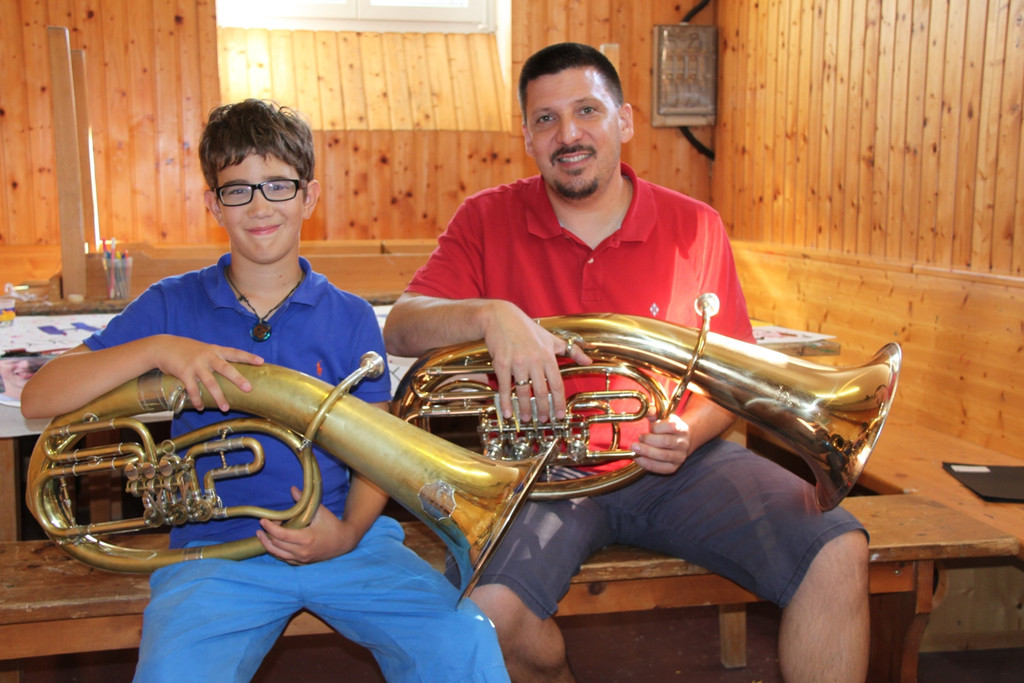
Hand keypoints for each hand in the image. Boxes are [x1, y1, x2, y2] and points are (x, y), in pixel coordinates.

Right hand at [150, 335, 262, 411]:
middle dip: (238, 379)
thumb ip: (217, 358)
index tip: (261, 362)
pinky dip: (197, 400)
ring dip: (218, 397)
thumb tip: (233, 372)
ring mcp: (196, 365)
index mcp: (215, 350)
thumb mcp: (204, 350)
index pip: (235, 353)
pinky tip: (200, 407)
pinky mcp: (184, 372)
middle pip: (225, 368)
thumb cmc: (188, 350)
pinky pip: (192, 389)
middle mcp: (207, 357)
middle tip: (248, 389)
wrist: (164, 347)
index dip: (248, 357)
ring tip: (225, 408)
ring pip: (210, 383)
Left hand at [256, 487, 358, 563]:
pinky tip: (272, 544)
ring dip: (267, 545)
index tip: (262, 520)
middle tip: (265, 524)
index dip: (269, 528)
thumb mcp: (320, 511)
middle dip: (267, 534)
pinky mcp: (302, 562)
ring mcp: (302, 559)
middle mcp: (302, 551)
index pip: (281, 535)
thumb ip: (304, 501)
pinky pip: (284, 559)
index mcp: (306, 539)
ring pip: (277, 554)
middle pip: (276, 545)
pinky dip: (276, 551)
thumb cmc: (332, 525)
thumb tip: (292, 489)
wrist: (344, 541)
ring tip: (261, 535)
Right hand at [484, 303, 591, 421]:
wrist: (500, 317)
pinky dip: (505, 402)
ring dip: (525, 408)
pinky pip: (504, 387)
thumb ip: (571, 350)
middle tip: (544, 420)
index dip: (559, 402)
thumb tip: (589, 360)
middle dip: (543, 409)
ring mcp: (517, 362)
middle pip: (541, 391)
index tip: (560, 415)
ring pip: (523, 391)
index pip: (557, 384)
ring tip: (527, 419)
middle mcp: (534, 360)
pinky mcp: (502, 363)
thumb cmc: (527, 329)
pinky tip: (508, 412)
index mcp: (547, 356)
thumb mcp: (551, 338)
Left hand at [629, 411, 692, 474]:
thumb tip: (644, 409)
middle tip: (637, 439)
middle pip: (665, 442)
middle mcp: (683, 443)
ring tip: (635, 448)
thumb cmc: (667, 429)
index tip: (649, 427)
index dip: (656, 427)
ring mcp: (680, 457)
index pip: (670, 427)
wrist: (681, 442)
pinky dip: (647, 464)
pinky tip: (638, 459)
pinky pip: (660, 468)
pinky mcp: (674, 468)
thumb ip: (653, 413)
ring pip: (662, 456)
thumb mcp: (663, 418)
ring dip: (646, 452)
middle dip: (648, 440)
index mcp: (681, 429)